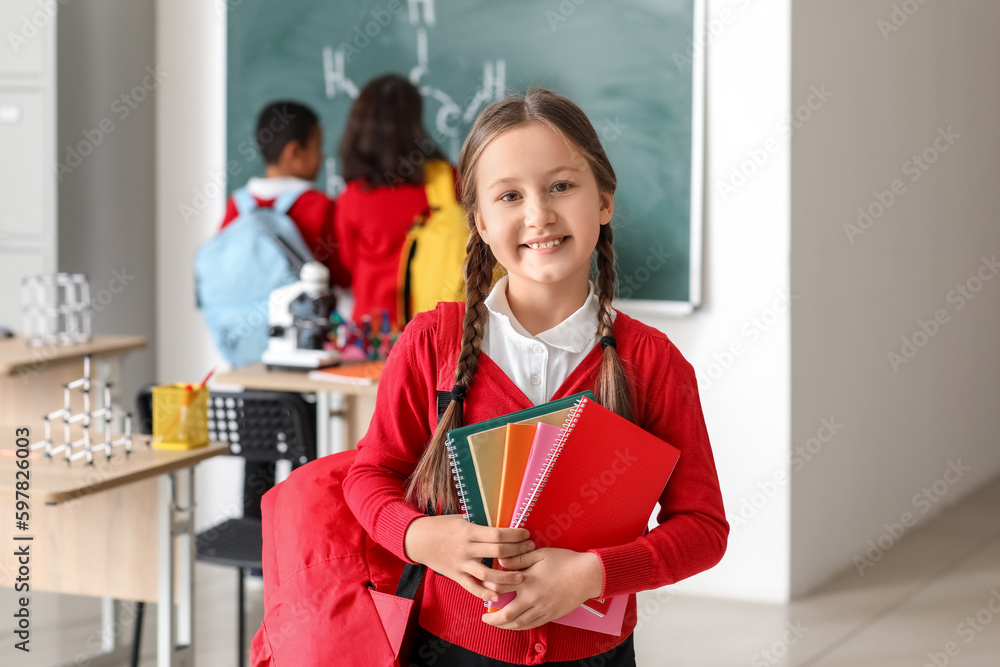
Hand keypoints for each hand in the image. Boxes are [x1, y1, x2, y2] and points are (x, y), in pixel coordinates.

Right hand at [404, 514, 534, 602]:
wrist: (418, 540)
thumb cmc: (442, 526)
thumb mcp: (461, 519)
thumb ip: (480, 525)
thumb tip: (503, 527)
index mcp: (468, 531)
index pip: (497, 534)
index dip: (515, 535)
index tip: (526, 534)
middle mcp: (466, 549)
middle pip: (497, 553)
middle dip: (518, 552)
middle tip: (530, 550)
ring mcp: (461, 565)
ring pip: (488, 575)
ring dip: (507, 577)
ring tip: (521, 577)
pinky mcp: (456, 576)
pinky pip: (473, 588)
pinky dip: (486, 594)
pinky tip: (499, 596)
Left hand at [480, 548, 604, 630]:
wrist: (588, 575)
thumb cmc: (564, 561)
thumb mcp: (540, 554)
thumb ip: (519, 558)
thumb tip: (501, 561)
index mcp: (527, 581)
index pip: (501, 589)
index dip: (489, 590)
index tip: (483, 590)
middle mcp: (533, 598)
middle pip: (507, 615)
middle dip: (493, 619)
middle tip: (485, 618)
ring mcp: (542, 609)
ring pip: (519, 624)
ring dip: (505, 626)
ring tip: (497, 624)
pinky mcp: (551, 615)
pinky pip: (532, 625)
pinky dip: (521, 627)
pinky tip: (516, 625)